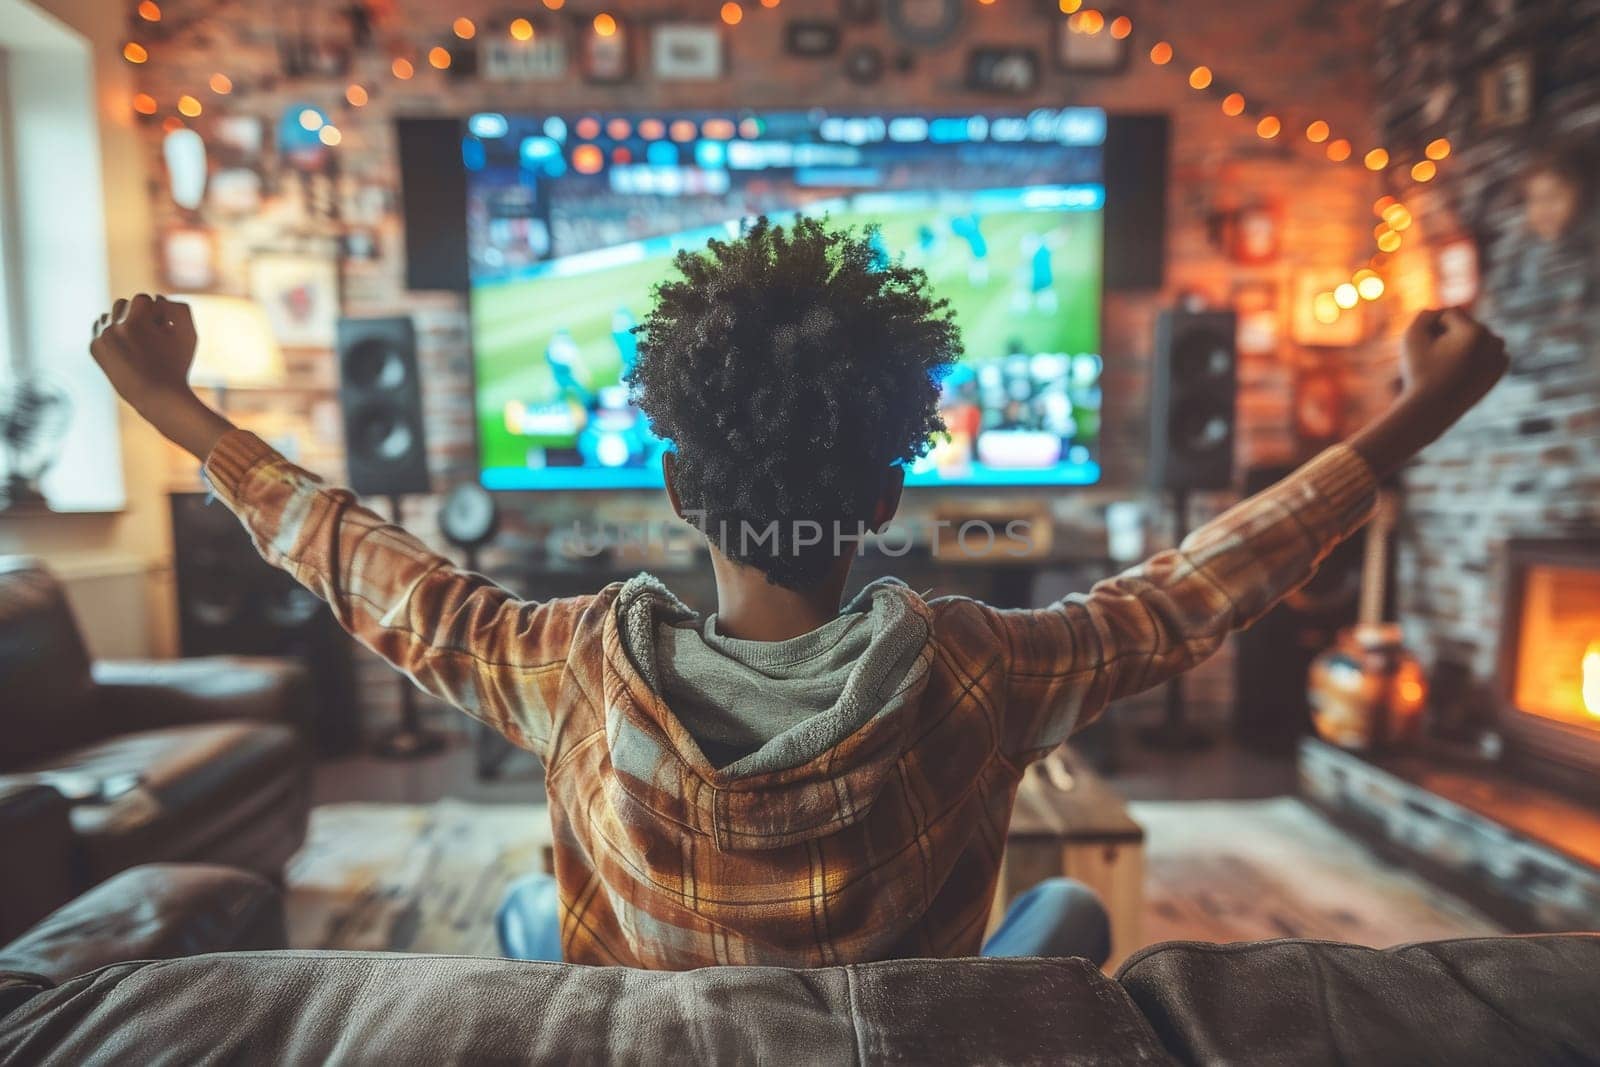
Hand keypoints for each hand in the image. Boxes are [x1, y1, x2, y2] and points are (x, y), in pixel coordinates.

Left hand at [89, 294, 232, 459]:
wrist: (156, 397)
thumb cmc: (177, 365)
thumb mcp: (189, 334)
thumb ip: (179, 309)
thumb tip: (158, 298)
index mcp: (135, 322)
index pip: (142, 298)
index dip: (155, 313)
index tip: (161, 329)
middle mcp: (113, 328)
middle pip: (122, 304)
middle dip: (136, 316)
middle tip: (149, 336)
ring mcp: (101, 339)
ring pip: (108, 315)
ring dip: (121, 323)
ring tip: (137, 342)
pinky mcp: (94, 349)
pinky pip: (100, 329)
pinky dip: (111, 335)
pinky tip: (125, 348)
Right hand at [1350, 308, 1507, 478]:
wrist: (1432, 411)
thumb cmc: (1419, 373)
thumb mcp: (1411, 338)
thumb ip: (1424, 315)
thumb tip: (1438, 311)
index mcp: (1475, 331)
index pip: (1450, 314)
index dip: (1432, 328)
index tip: (1425, 349)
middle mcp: (1493, 341)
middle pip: (1465, 325)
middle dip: (1449, 336)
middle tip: (1435, 359)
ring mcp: (1499, 356)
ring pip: (1477, 337)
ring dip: (1462, 343)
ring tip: (1447, 363)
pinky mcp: (1499, 370)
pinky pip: (1486, 351)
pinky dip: (1474, 356)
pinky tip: (1460, 369)